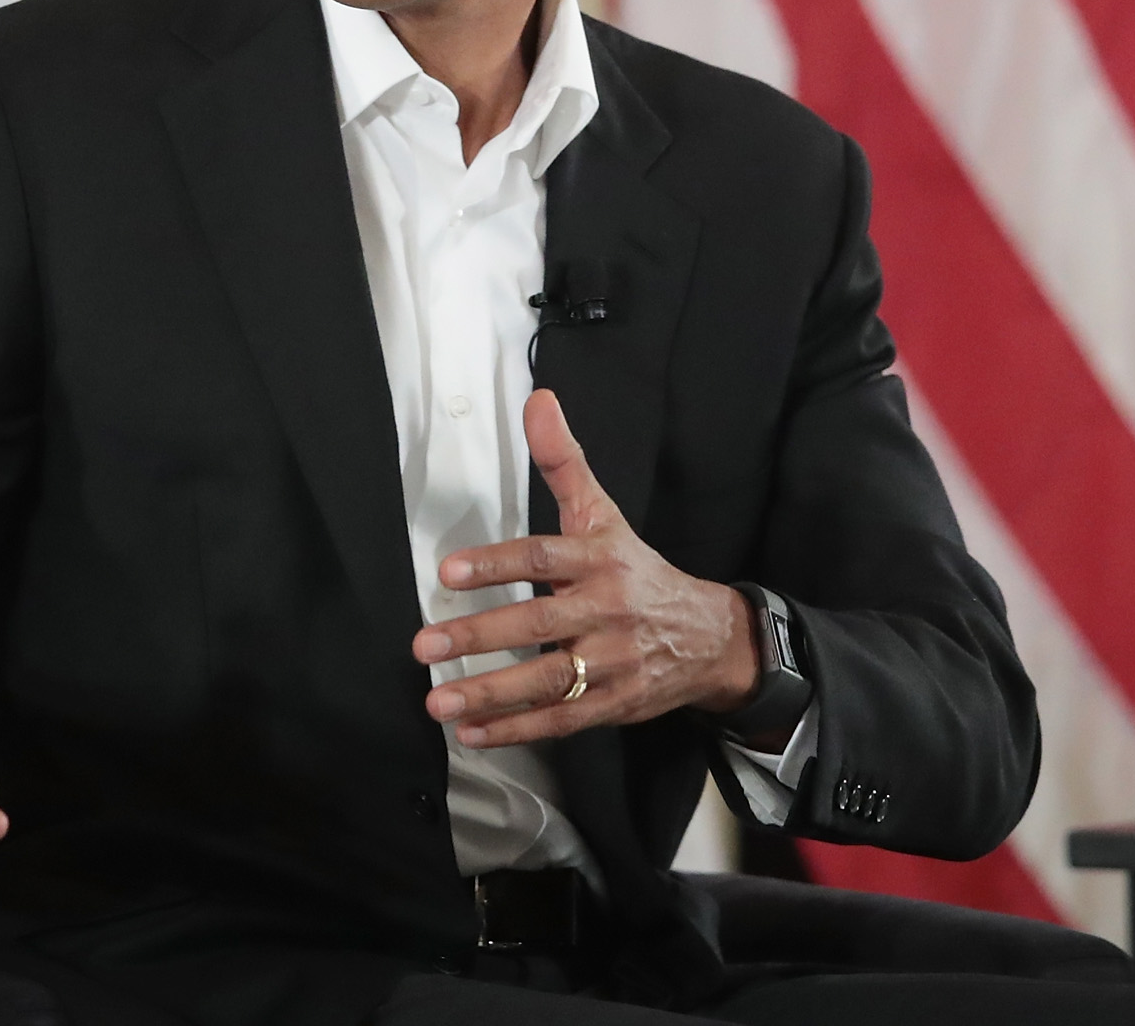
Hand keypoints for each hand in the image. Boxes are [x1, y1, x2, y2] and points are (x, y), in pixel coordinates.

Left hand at [411, 389, 761, 747]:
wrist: (709, 637)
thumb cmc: (638, 570)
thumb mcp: (603, 513)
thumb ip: (563, 461)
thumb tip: (538, 400)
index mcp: (600, 559)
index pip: (542, 557)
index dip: (495, 564)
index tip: (447, 573)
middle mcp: (606, 611)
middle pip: (538, 624)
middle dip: (479, 636)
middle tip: (424, 645)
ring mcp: (611, 663)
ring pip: (547, 681)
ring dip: (490, 695)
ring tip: (439, 701)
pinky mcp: (613, 704)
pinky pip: (562, 720)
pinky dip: (517, 730)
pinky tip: (473, 733)